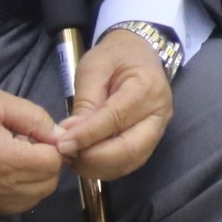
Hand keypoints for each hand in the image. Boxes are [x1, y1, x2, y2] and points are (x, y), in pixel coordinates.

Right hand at [0, 83, 70, 213]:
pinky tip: (11, 171)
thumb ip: (35, 118)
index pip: (52, 161)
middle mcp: (1, 187)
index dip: (52, 144)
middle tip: (29, 143)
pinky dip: (24, 190)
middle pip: (49, 181)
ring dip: (38, 176)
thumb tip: (59, 136)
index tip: (37, 132)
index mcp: (5, 158)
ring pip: (37, 195)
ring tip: (19, 155)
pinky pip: (20, 204)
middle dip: (48, 161)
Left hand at [58, 30, 173, 182]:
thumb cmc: (115, 57)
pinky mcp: (151, 142)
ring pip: (130, 161)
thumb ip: (85, 102)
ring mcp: (158, 130)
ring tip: (72, 158)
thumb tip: (71, 136)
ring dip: (98, 167)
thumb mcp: (94, 68)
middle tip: (66, 155)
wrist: (138, 53)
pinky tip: (85, 160)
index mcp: (147, 87)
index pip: (116, 119)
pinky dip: (105, 168)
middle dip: (94, 159)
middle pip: (130, 149)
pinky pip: (129, 163)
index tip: (62, 144)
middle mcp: (159, 113)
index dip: (87, 136)